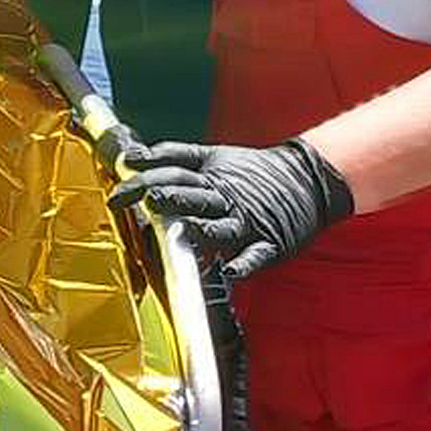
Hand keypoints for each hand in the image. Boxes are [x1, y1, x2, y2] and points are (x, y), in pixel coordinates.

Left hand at [108, 135, 355, 282]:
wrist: (309, 179)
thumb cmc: (253, 174)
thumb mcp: (215, 158)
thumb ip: (176, 158)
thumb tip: (133, 158)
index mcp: (212, 178)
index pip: (173, 172)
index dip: (146, 176)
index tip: (121, 181)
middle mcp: (227, 200)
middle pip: (192, 195)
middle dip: (168, 198)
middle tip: (146, 199)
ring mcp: (248, 223)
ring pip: (220, 226)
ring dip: (201, 229)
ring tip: (183, 230)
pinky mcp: (270, 244)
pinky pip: (256, 256)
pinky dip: (243, 265)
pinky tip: (229, 273)